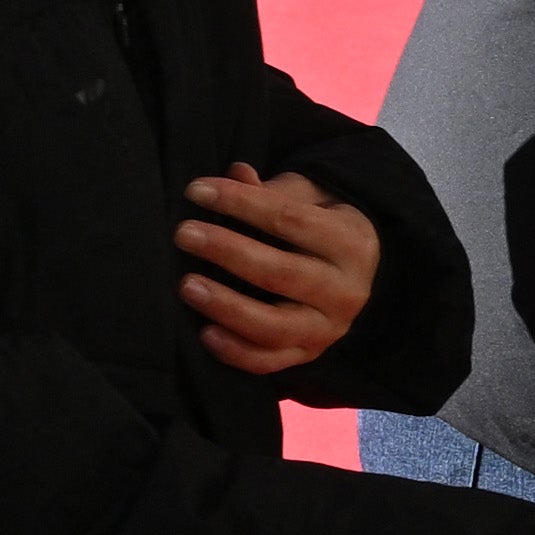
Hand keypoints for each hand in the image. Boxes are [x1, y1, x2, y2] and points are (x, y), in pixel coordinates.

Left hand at [177, 166, 381, 378]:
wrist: (350, 274)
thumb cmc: (317, 228)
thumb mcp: (306, 199)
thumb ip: (272, 190)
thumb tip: (236, 174)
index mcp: (351, 242)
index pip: (290, 220)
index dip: (240, 204)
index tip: (195, 191)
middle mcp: (348, 290)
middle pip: (281, 273)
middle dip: (226, 252)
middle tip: (183, 234)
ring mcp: (329, 329)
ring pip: (274, 325)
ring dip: (226, 305)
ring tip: (186, 285)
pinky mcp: (308, 355)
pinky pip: (269, 361)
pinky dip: (235, 351)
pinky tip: (205, 332)